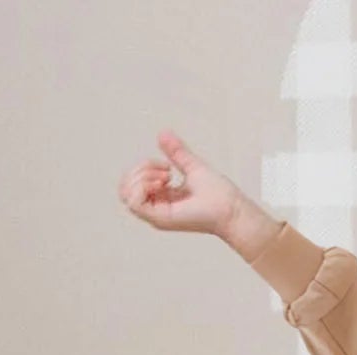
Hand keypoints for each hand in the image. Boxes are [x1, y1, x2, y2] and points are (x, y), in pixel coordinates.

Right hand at [116, 129, 245, 237]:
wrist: (231, 209)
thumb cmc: (220, 196)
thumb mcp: (192, 166)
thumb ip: (176, 152)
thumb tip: (163, 134)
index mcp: (161, 198)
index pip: (132, 183)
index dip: (141, 168)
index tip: (166, 165)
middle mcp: (157, 208)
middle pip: (124, 188)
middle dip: (139, 170)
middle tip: (166, 170)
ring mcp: (157, 215)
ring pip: (126, 194)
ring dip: (141, 177)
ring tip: (166, 176)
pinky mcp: (161, 219)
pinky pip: (134, 203)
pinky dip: (143, 186)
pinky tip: (163, 182)